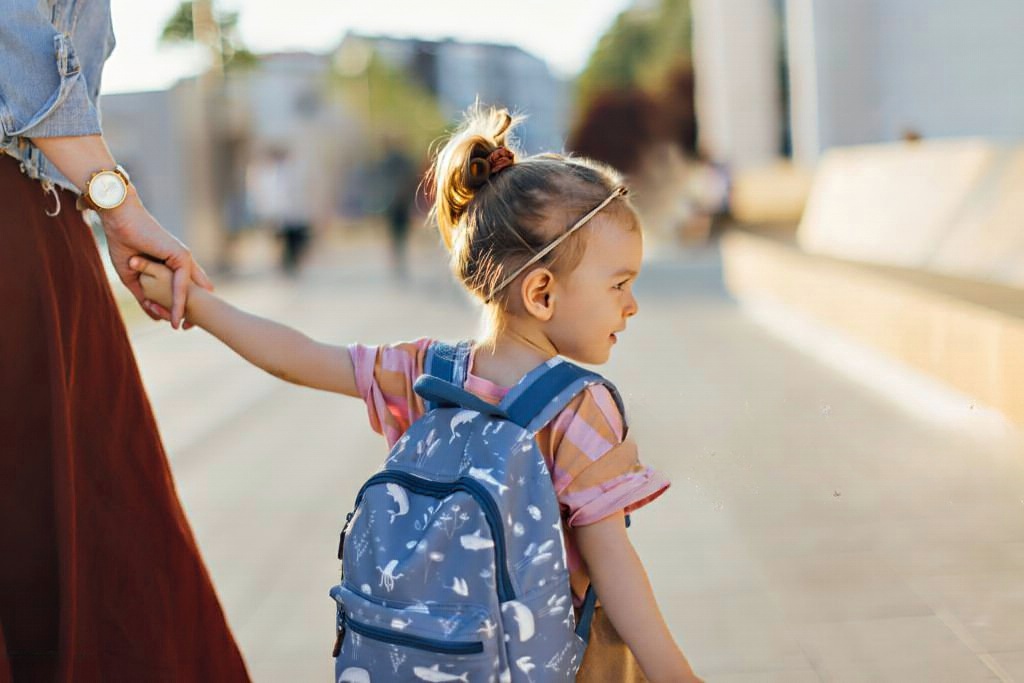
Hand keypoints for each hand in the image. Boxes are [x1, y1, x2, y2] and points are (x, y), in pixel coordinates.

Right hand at [101, 190, 211, 327]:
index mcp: (173, 265)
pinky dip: (178, 302)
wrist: (118, 221)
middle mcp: (183, 263)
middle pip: (195, 291)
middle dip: (192, 311)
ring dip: (186, 310)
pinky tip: (175, 317)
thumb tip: (156, 318)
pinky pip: (181, 285)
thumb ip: (145, 297)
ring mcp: (184, 259)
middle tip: (186, 330)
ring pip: (190, 291)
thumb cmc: (123, 244)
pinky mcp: (181, 256)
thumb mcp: (133, 278)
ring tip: (183, 328)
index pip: (186, 290)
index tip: (180, 325)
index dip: (184, 307)